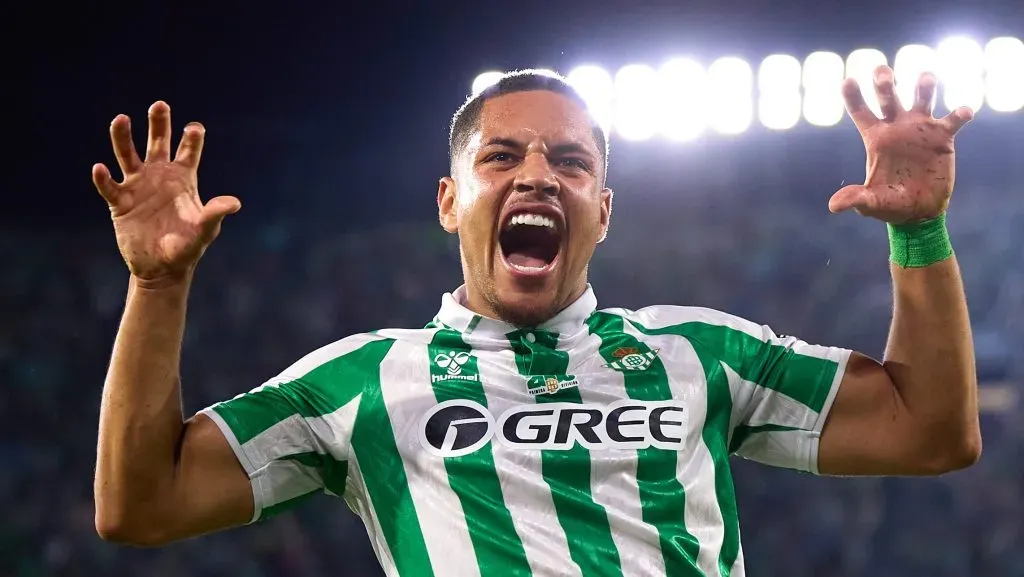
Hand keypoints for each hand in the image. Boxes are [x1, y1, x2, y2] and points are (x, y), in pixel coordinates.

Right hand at [92, 101, 240, 286]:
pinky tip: (100, 168)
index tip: (194, 128)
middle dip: (158, 124)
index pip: (188, 152)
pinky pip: (110, 187)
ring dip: (123, 138)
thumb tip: (234, 203)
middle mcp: (159, 176)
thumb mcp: (205, 230)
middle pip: (157, 143)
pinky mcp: (120, 203)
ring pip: (128, 156)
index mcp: (183, 179)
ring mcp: (138, 186)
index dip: (191, 139)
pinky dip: (104, 178)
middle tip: (160, 105)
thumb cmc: (188, 247)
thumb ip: (215, 214)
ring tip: (121, 119)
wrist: (163, 268)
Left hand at [828, 65, 972, 223]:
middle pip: (888, 96)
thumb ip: (856, 198)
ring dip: (924, 85)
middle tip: (882, 72)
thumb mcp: (872, 203)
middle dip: (885, 81)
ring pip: (922, 97)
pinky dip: (960, 114)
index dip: (852, 95)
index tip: (848, 80)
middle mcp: (896, 127)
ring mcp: (920, 129)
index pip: (860, 111)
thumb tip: (833, 206)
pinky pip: (953, 119)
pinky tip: (963, 112)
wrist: (919, 211)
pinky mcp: (943, 138)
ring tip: (926, 79)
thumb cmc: (890, 204)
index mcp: (875, 138)